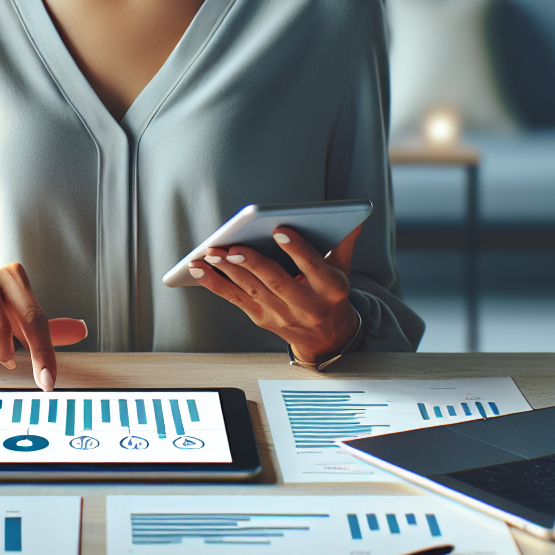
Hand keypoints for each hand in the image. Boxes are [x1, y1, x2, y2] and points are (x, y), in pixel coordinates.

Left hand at [188, 225, 362, 363]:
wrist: (326, 337)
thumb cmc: (331, 294)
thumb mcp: (343, 270)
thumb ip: (344, 243)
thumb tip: (354, 217)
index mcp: (330, 289)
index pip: (313, 267)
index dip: (297, 250)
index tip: (279, 230)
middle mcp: (306, 305)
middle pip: (277, 282)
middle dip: (253, 264)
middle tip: (233, 247)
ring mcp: (281, 315)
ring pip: (252, 291)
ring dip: (228, 271)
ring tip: (210, 253)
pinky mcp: (261, 317)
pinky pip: (235, 299)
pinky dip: (215, 284)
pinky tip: (199, 269)